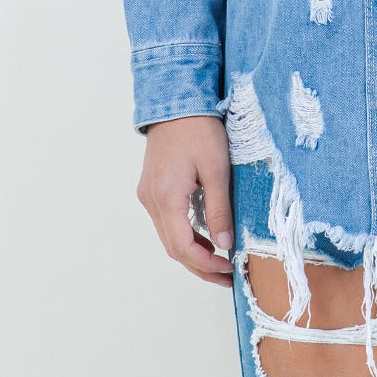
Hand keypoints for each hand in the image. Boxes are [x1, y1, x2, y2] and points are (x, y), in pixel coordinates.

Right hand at [136, 116, 234, 285]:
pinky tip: (205, 237)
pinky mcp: (152, 188)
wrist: (176, 101)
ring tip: (220, 260)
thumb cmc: (199, 128)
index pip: (182, 247)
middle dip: (200, 265)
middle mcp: (151, 200)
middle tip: (227, 275)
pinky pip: (166, 221)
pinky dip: (185, 234)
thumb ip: (219, 208)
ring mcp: (149, 194)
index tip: (228, 270)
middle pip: (173, 247)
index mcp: (166, 197)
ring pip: (168, 236)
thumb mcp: (216, 168)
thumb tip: (225, 243)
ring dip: (192, 252)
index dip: (205, 265)